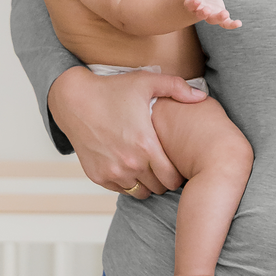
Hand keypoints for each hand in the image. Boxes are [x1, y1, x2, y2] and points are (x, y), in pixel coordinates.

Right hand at [47, 63, 206, 194]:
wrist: (74, 100)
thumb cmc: (112, 90)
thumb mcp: (146, 82)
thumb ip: (177, 88)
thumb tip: (201, 97)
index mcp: (146, 145)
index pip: (172, 178)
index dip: (178, 174)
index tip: (176, 165)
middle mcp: (130, 163)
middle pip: (159, 188)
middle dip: (163, 179)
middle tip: (163, 167)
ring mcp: (113, 172)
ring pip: (140, 193)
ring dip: (146, 183)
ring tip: (147, 168)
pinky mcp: (98, 176)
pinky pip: (121, 190)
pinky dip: (127, 183)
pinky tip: (128, 167)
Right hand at [181, 0, 241, 29]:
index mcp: (191, 4)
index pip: (190, 5)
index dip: (193, 4)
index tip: (196, 0)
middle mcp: (200, 11)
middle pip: (201, 14)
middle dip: (203, 13)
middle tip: (206, 10)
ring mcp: (210, 15)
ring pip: (213, 19)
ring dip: (219, 17)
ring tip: (225, 14)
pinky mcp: (219, 16)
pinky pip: (225, 23)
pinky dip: (231, 24)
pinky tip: (239, 23)